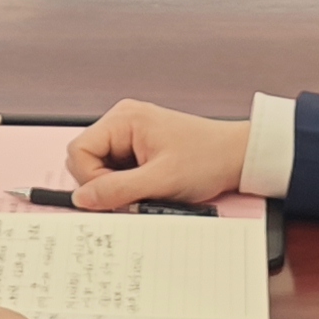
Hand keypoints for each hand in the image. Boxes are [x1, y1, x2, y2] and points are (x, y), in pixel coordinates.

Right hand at [62, 99, 252, 208]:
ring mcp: (130, 132)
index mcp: (123, 119)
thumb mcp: (160, 181)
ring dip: (118, 184)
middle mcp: (122, 120)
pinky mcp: (138, 145)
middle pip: (86, 158)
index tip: (115, 196)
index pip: (79, 151)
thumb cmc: (208, 159)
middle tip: (134, 193)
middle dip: (104, 182)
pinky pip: (116, 168)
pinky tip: (149, 185)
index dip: (91, 179)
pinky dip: (128, 182)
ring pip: (100, 166)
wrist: (238, 157)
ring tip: (147, 188)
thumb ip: (116, 190)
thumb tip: (81, 199)